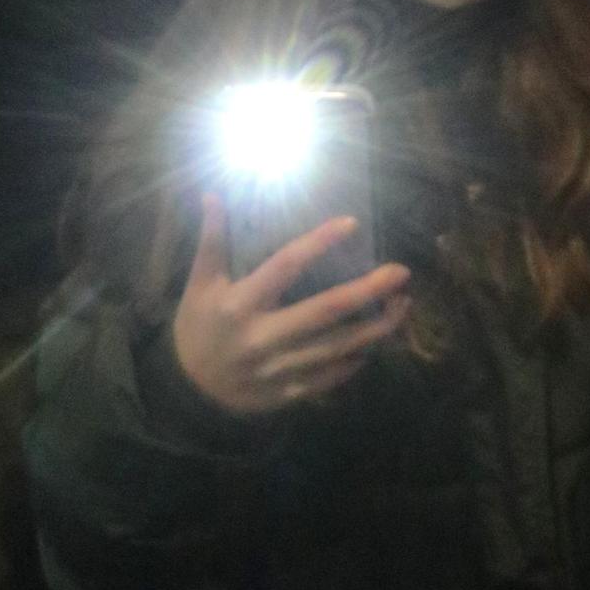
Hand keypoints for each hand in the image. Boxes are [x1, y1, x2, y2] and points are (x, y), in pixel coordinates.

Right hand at [172, 196, 411, 414]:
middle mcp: (260, 337)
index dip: (318, 243)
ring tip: (403, 305)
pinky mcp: (285, 394)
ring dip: (374, 328)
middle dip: (367, 291)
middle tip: (402, 272)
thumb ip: (212, 241)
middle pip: (323, 311)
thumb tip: (212, 194)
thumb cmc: (198, 326)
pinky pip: (327, 379)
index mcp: (239, 304)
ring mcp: (275, 369)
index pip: (285, 266)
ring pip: (334, 348)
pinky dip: (353, 362)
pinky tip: (375, 343)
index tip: (352, 223)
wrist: (186, 390)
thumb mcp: (200, 283)